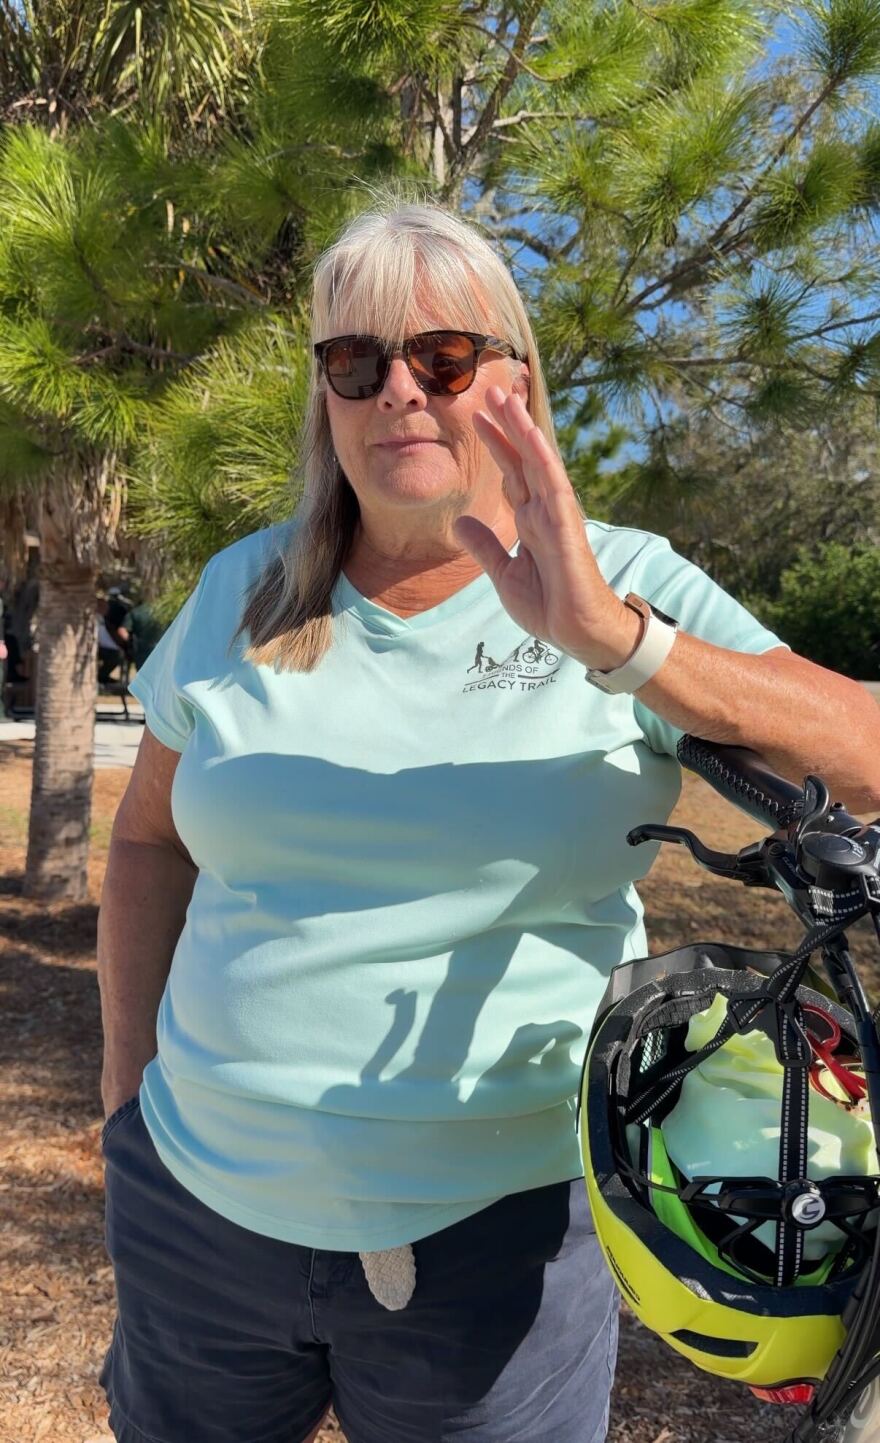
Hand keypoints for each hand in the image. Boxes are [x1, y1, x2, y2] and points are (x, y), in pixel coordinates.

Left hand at [454, 386, 638, 670]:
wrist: (577, 632)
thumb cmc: (549, 606)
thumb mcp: (503, 575)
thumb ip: (485, 547)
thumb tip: (461, 522)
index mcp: (530, 521)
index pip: (510, 474)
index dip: (495, 445)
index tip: (476, 417)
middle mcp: (543, 510)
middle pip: (522, 458)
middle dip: (506, 424)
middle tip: (490, 390)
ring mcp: (556, 514)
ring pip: (537, 460)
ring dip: (522, 428)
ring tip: (506, 396)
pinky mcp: (566, 524)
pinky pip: (553, 483)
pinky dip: (542, 457)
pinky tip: (530, 434)